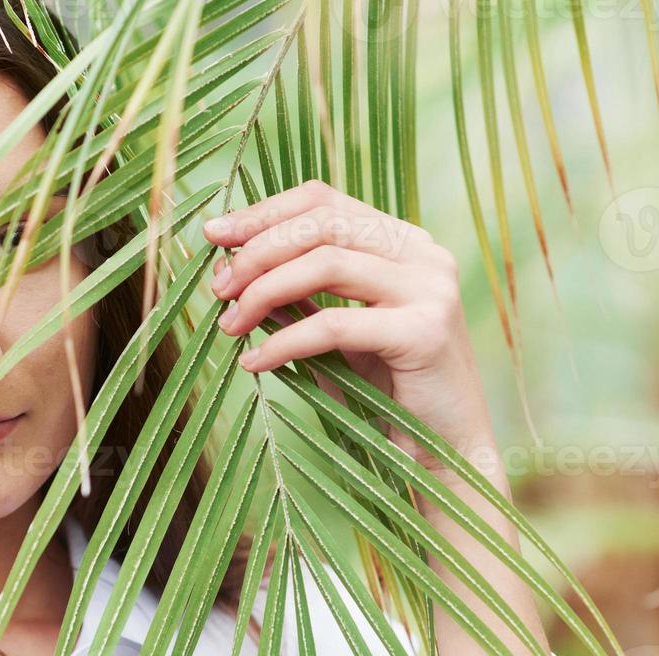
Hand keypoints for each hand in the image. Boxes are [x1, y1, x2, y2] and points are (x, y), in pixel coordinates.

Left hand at [203, 179, 496, 478]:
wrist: (444, 450)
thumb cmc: (386, 392)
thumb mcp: (335, 334)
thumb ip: (298, 297)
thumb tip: (231, 271)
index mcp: (403, 242)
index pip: (324, 201)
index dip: (264, 213)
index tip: (214, 234)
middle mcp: (423, 254)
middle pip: (322, 224)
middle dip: (257, 252)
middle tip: (218, 288)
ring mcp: (430, 288)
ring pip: (326, 263)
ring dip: (264, 291)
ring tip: (230, 325)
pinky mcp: (425, 332)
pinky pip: (335, 324)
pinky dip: (285, 341)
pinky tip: (255, 362)